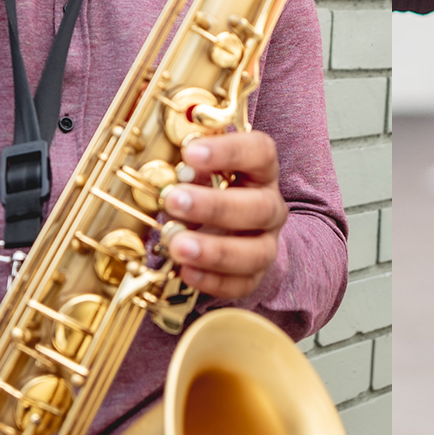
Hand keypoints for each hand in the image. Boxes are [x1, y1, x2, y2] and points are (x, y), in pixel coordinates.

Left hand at [161, 131, 287, 299]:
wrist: (226, 230)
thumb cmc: (206, 190)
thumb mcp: (198, 171)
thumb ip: (186, 167)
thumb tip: (164, 169)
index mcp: (260, 171)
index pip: (260, 152)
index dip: (229, 151)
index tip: (190, 153)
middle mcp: (270, 206)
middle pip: (260, 207)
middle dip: (216, 206)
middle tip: (174, 201)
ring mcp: (266, 243)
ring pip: (256, 252)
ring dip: (215, 250)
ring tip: (177, 245)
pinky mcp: (255, 275)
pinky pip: (242, 284)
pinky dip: (213, 280)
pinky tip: (186, 272)